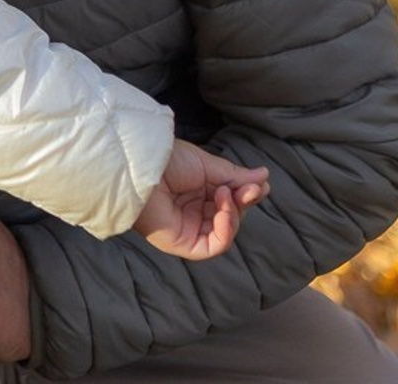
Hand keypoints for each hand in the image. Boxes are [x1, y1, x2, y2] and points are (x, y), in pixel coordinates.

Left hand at [133, 138, 269, 258]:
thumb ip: (235, 176)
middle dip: (243, 202)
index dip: (246, 193)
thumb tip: (264, 177)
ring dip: (233, 213)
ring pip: (226, 231)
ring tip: (226, 193)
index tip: (261, 184)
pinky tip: (224, 211)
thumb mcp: (206, 164)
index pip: (229, 199)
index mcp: (196, 191)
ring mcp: (189, 228)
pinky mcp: (184, 244)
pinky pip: (214, 246)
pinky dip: (226, 231)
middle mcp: (193, 211)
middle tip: (250, 190)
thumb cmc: (166, 160)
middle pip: (230, 216)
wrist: (141, 168)